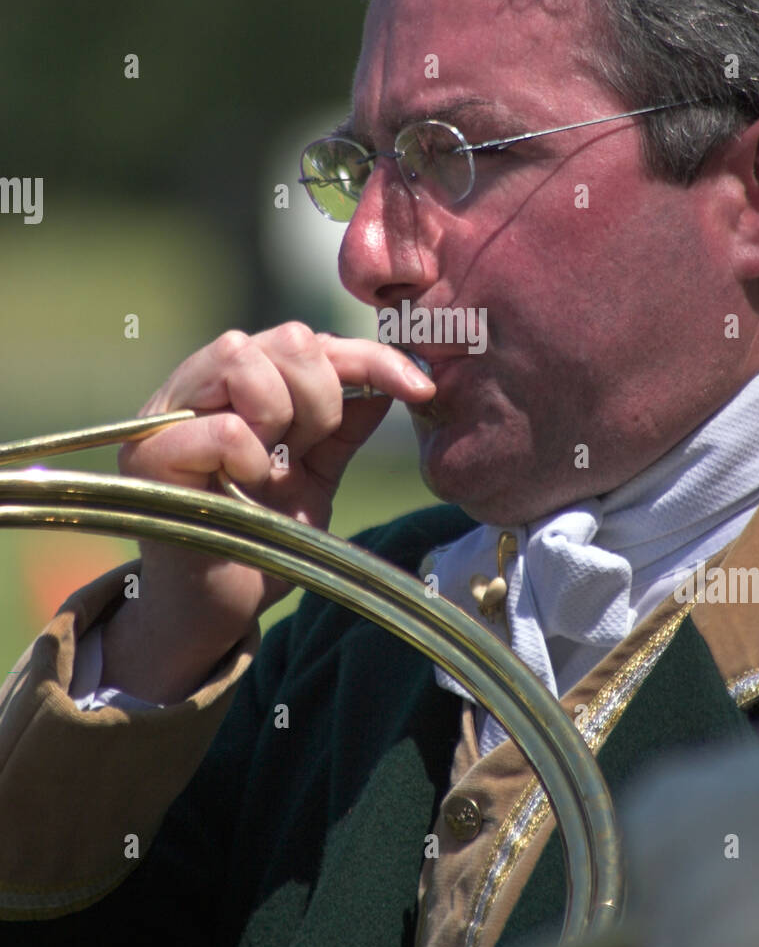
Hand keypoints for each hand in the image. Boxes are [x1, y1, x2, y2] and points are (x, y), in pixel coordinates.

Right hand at [101, 324, 434, 701]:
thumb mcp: (317, 473)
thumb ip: (344, 424)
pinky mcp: (150, 455)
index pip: (312, 339)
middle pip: (284, 337)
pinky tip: (245, 488)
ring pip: (242, 357)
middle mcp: (195, 384)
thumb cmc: (261, 537)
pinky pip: (225, 429)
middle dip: (322, 395)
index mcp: (235, 382)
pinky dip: (252, 459)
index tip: (420, 388)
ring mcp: (166, 414)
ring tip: (271, 465)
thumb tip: (396, 377)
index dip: (372, 357)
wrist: (220, 608)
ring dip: (280, 415)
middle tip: (307, 449)